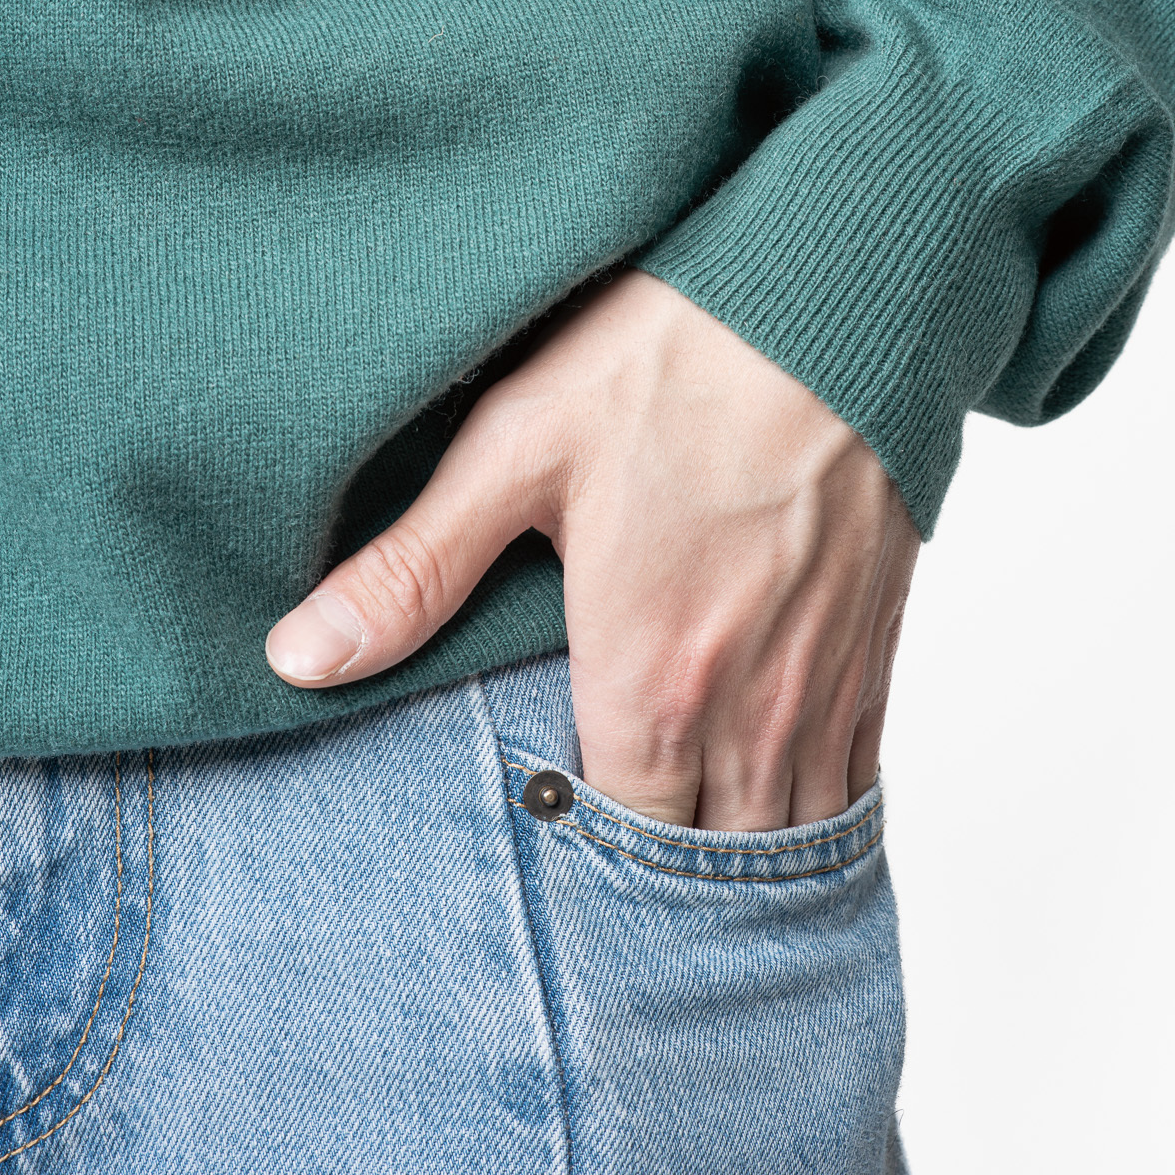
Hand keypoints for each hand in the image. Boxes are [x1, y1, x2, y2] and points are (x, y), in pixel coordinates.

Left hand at [265, 270, 918, 829]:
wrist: (836, 288)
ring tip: (684, 855)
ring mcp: (826, 677)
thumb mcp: (517, 447)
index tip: (538, 851)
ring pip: (797, 832)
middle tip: (602, 873)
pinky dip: (817, 806)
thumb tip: (297, 661)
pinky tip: (774, 798)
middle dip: (658, 885)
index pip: (619, 850)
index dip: (577, 872)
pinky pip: (858, 772)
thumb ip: (414, 571)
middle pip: (713, 863)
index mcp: (652, 681)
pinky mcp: (877, 636)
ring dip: (741, 856)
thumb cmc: (675, 356)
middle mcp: (752, 707)